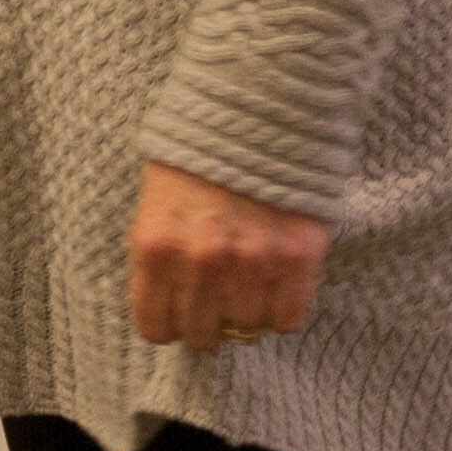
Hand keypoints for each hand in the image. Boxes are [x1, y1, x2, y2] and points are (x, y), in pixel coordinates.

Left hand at [125, 159, 330, 348]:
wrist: (254, 115)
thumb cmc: (196, 158)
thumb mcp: (155, 204)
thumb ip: (158, 259)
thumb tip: (168, 313)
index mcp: (155, 246)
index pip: (156, 327)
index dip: (168, 327)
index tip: (178, 318)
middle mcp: (201, 261)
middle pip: (202, 335)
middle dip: (206, 324)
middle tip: (215, 304)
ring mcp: (252, 261)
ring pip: (246, 329)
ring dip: (246, 314)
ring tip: (247, 286)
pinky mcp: (297, 258)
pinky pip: (288, 319)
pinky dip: (282, 312)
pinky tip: (275, 288)